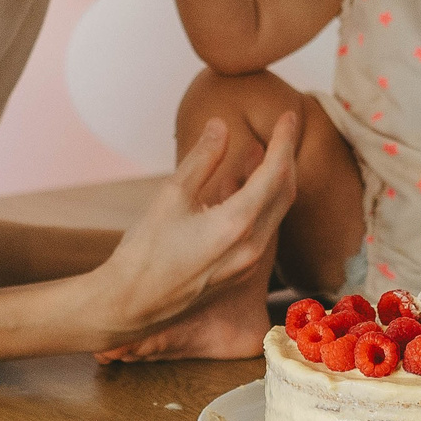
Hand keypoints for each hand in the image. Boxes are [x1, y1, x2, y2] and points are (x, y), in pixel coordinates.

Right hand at [94, 113, 297, 341]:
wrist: (130, 305)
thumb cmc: (144, 251)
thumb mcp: (170, 195)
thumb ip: (202, 159)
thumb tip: (222, 126)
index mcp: (237, 223)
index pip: (276, 172)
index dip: (285, 139)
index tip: (289, 115)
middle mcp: (252, 246)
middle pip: (285, 191)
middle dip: (287, 157)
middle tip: (283, 129)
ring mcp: (249, 263)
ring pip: (276, 211)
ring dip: (275, 179)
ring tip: (265, 150)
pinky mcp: (240, 272)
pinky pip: (263, 228)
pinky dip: (263, 201)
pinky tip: (246, 185)